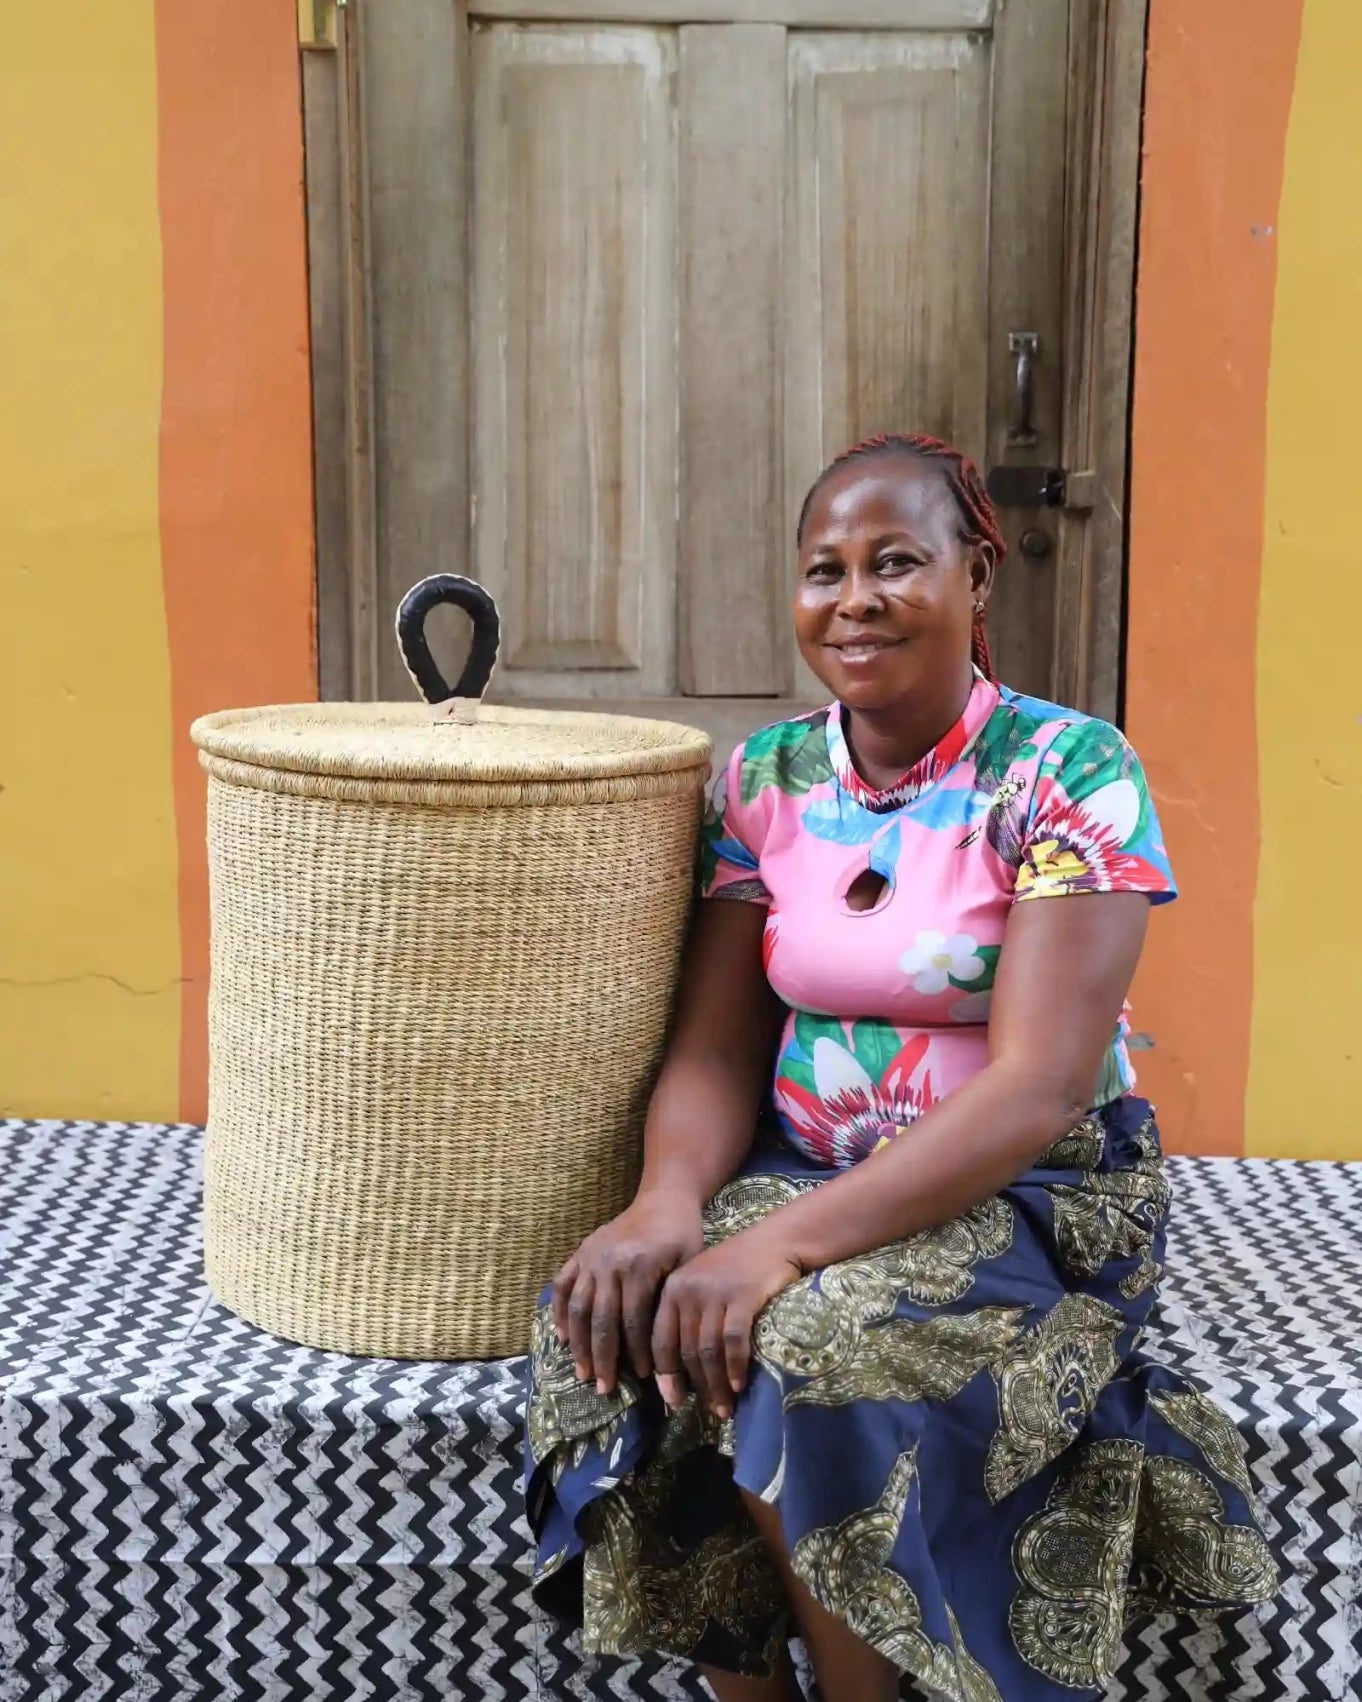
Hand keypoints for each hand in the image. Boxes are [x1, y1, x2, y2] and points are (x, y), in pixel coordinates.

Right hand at [552, 1191, 704, 1396]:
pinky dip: (560, 1311)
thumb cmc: (683, 1236)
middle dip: (602, 1358)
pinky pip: (563, 1284)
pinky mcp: (581, 1252)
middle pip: (601, 1319)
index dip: (637, 1351)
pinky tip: (561, 1336)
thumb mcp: (689, 1265)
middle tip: (603, 1388)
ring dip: (578, 1344)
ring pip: (578, 1307)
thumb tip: (668, 1351)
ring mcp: (591, 1256)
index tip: (644, 1377)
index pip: (633, 1320)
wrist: (664, 1199)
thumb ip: (673, 1303)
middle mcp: (609, 1262)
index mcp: (639, 1266)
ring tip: (582, 1373)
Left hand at [651, 1230, 801, 1420]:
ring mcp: (714, 1292)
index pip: (661, 1341)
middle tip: (707, 1411)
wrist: (774, 1241)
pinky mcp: (742, 1295)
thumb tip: (677, 1375)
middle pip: (686, 1350)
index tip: (673, 1401)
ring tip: (724, 1408)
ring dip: (716, 1385)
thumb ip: (688, 1321)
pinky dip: (735, 1367)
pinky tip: (739, 1385)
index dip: (666, 1375)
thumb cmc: (737, 1269)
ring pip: (709, 1350)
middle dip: (696, 1387)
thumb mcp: (703, 1288)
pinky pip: (733, 1341)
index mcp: (672, 1289)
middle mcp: (687, 1290)